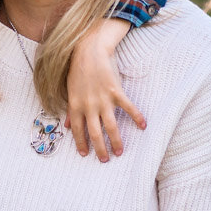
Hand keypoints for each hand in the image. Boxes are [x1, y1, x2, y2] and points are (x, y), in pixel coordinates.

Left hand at [65, 19, 144, 159]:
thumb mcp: (70, 90)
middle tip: (105, 160)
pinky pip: (128, 108)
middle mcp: (88, 106)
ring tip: (120, 152)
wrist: (89, 50)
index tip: (85, 154)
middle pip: (95, 133)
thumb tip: (67, 124)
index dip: (81, 143)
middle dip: (100, 149)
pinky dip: (136, 117)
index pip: (77, 130)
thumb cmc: (78, 70)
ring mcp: (103, 100)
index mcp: (75, 105)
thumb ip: (70, 109)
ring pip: (110, 126)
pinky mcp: (115, 91)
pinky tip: (143, 126)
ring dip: (116, 141)